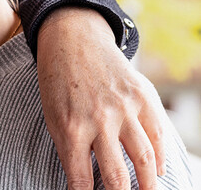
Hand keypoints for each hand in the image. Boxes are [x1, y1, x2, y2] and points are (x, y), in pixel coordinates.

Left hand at [36, 8, 165, 189]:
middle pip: (117, 177)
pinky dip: (160, 157)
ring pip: (144, 160)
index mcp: (70, 128)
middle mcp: (99, 120)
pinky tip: (157, 169)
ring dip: (149, 185)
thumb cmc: (58, 83)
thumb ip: (69, 149)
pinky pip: (158, 135)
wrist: (72, 39)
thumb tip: (82, 183)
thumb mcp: (53, 116)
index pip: (81, 180)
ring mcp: (124, 108)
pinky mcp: (142, 96)